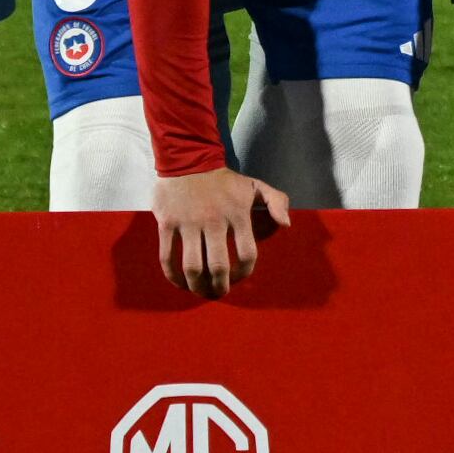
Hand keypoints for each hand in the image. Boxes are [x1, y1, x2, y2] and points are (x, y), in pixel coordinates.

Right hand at [153, 168, 289, 297]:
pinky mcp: (167, 223)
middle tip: (219, 293)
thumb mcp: (256, 185)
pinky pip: (167, 256)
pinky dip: (173, 275)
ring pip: (192, 266)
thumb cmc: (224, 179)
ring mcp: (188, 223)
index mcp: (238, 215)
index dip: (245, 273)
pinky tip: (180, 281)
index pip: (247, 254)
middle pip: (218, 266)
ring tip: (201, 291)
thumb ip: (277, 201)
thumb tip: (285, 225)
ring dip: (197, 286)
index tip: (239, 278)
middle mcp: (214, 221)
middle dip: (220, 287)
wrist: (187, 159)